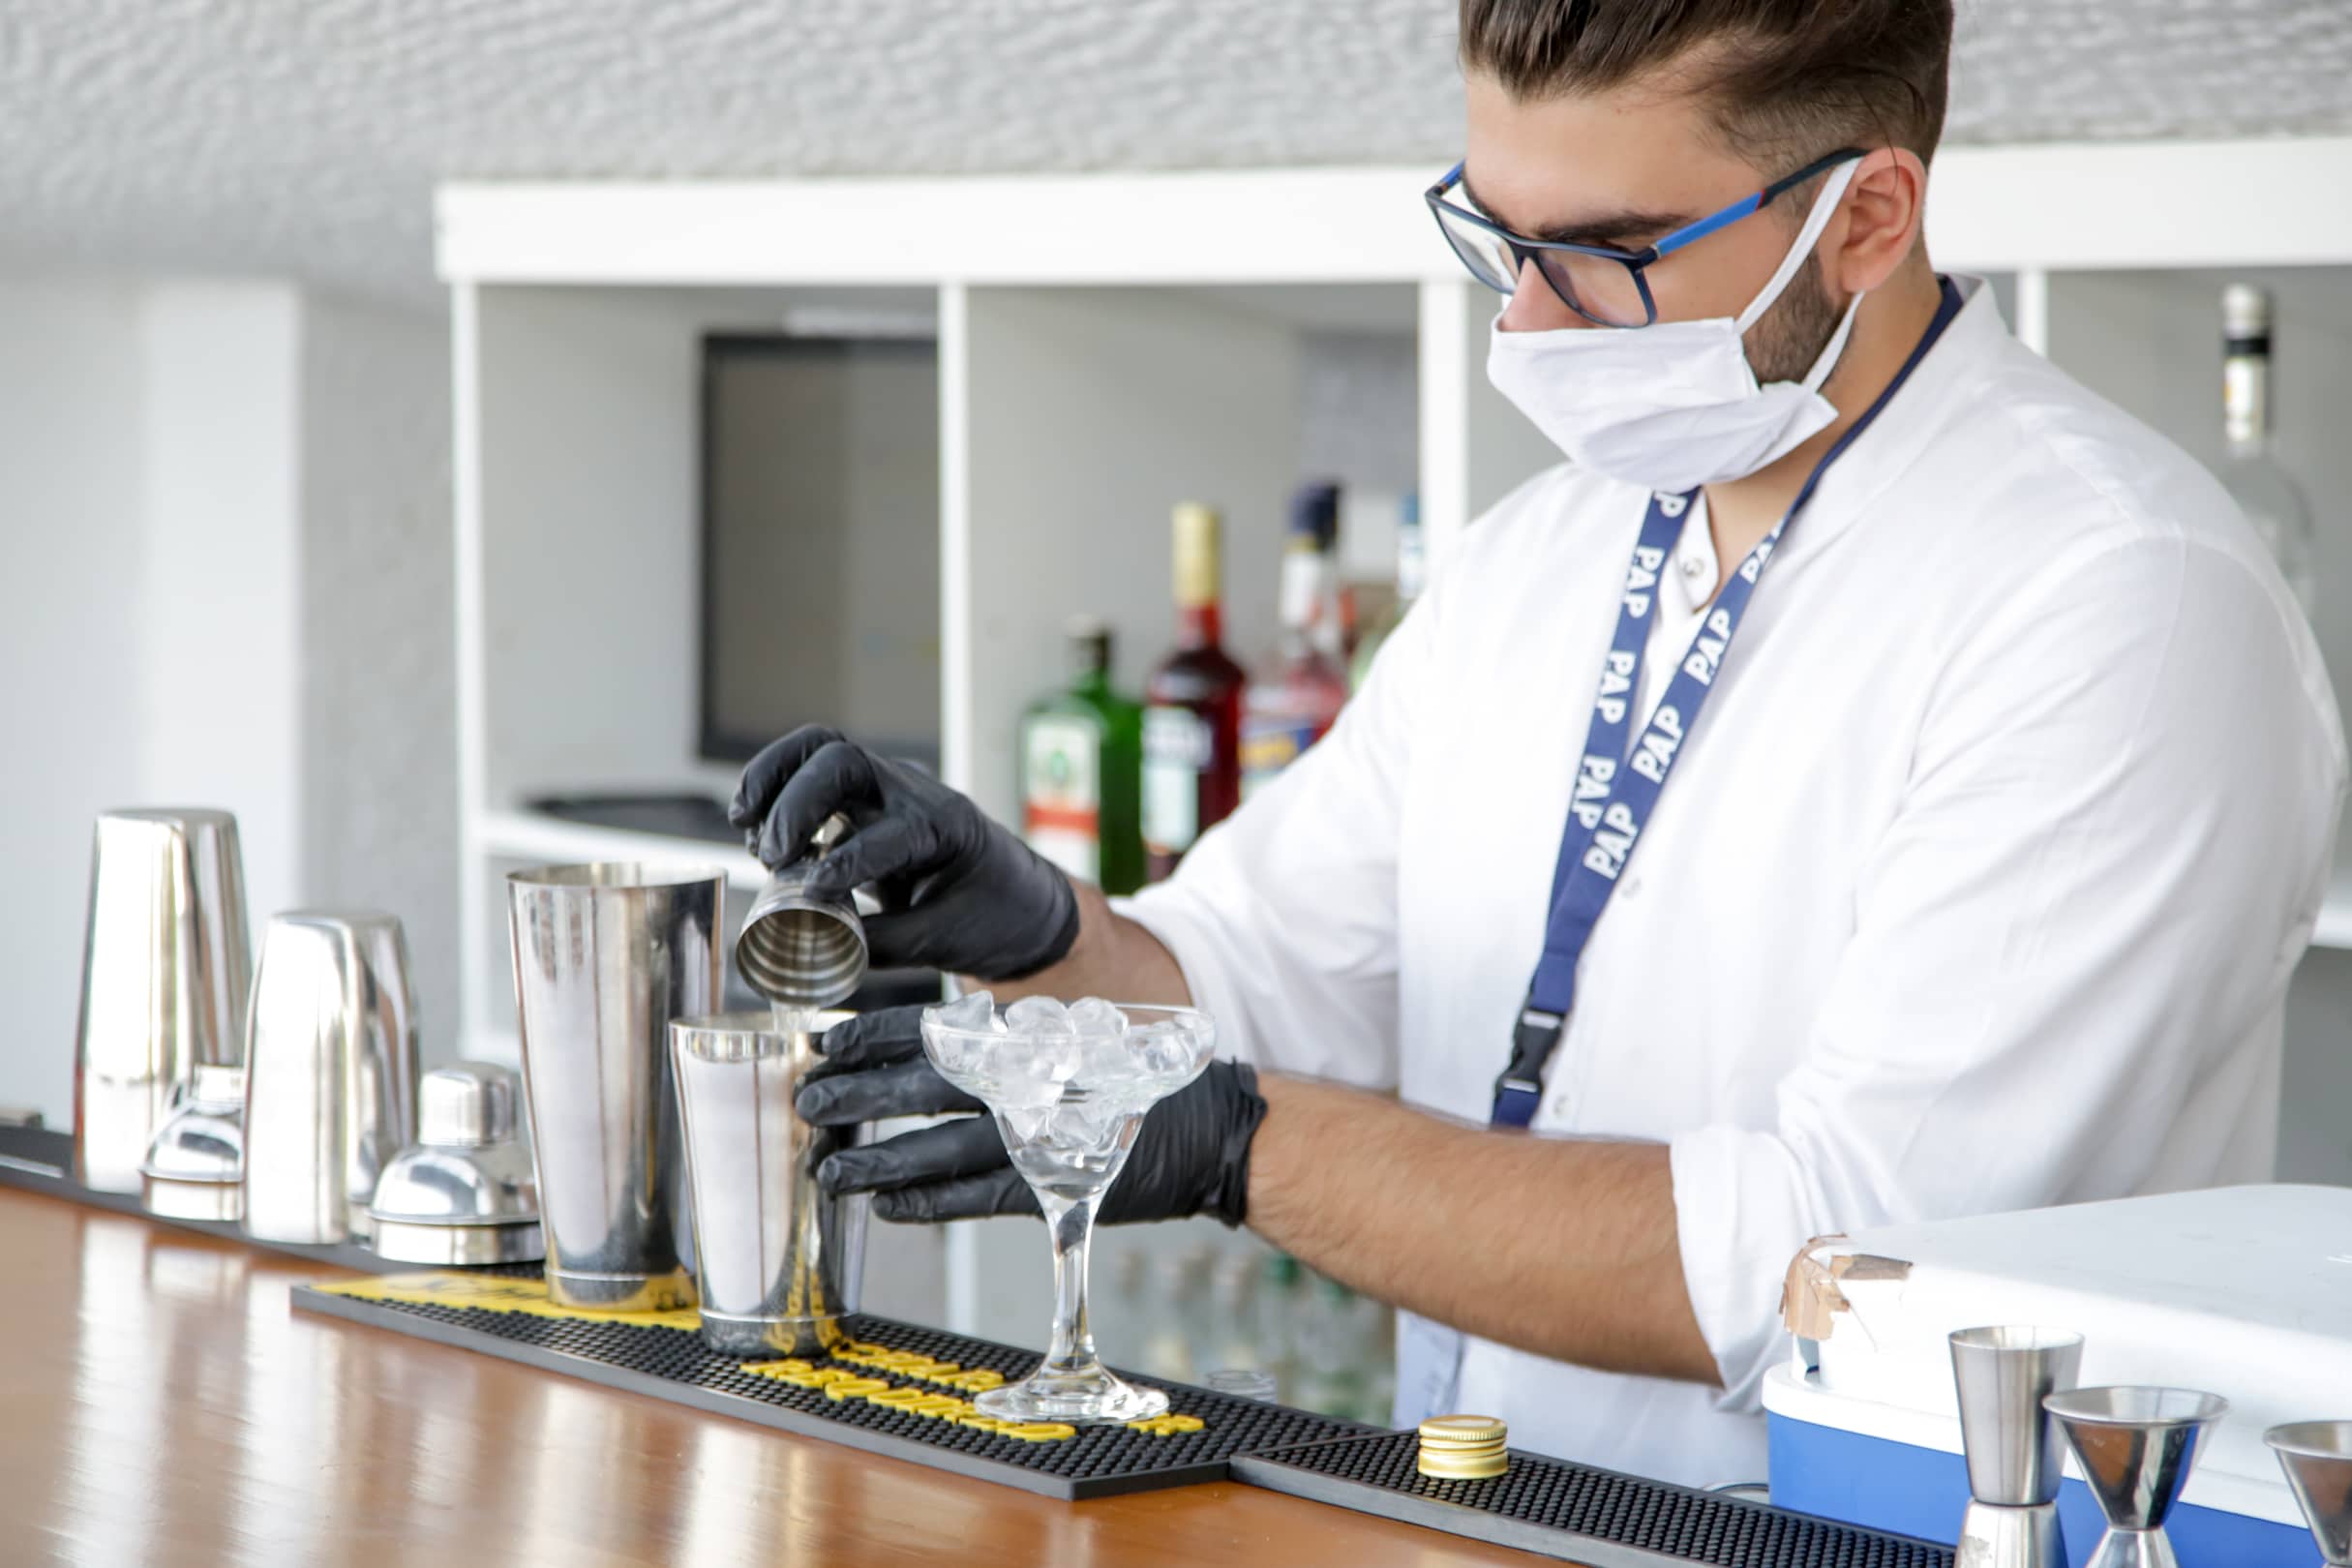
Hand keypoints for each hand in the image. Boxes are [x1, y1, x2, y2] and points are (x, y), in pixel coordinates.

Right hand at [728, 725, 1080, 979]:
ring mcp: (887, 788)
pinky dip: (774, 789)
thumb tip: (818, 953)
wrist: (1024, 899)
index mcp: (948, 827)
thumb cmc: (996, 916)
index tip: (812, 888)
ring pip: (821, 749)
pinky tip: (749, 826)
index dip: (847, 859)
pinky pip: (811, 772)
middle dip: (796, 803)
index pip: (890, 830)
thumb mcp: (947, 940)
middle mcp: (914, 794)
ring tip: (746, 829)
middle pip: (842, 761)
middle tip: (773, 856)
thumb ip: (882, 946)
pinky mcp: (865, 799)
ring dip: (773, 780)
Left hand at [798, 1005, 1268, 1225]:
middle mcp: (1033, 1083)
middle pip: (927, 1084)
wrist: (1212, 1129)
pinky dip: (930, 1203)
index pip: (938, 1027)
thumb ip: (1005, 1046)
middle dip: (861, 1093)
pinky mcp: (1057, 1192)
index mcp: (1033, 1038)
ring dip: (879, 1160)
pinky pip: (977, 1199)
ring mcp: (1043, 1141)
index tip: (828, 1041)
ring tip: (830, 1169)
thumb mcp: (1072, 1042)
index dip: (876, 1035)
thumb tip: (921, 1045)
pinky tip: (890, 1205)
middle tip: (810, 1099)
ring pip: (941, 1149)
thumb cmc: (1129, 1083)